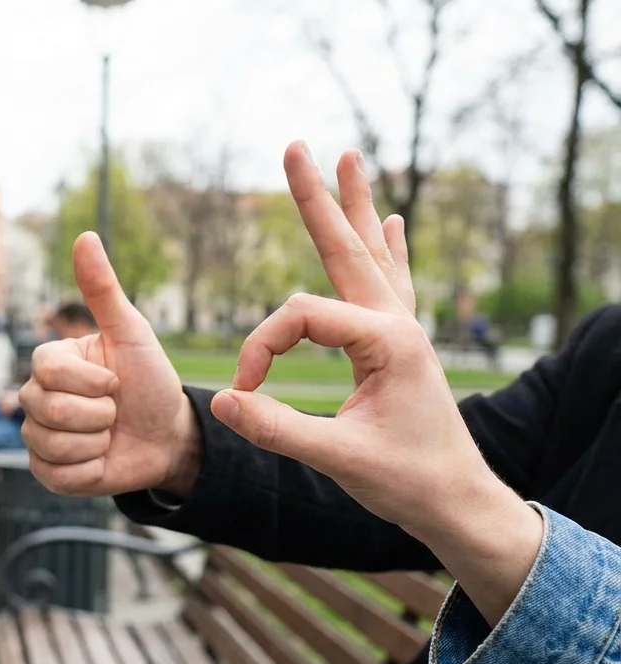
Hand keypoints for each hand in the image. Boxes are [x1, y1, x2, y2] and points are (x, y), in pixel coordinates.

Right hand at [18, 232, 198, 496]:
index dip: (90, 381)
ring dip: (95, 442)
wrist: (169, 435)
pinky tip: (101, 458)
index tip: (115, 381)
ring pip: (51, 443)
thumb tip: (85, 235)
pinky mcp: (47, 473)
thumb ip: (102, 289)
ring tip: (109, 434)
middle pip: (46, 408)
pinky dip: (89, 470)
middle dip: (98, 413)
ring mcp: (38, 436)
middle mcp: (36, 396)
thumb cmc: (150, 380)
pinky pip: (55, 475)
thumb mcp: (132, 333)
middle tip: (115, 411)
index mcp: (50, 361)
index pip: (47, 370)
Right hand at [213, 143, 536, 621]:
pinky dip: (388, 248)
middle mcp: (398, 324)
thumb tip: (221, 402)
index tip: (242, 394)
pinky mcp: (403, 344)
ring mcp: (404, 330)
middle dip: (317, 198)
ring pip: (371, 255)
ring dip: (355, 207)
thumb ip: (276, 429)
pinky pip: (392, 282)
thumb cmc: (405, 482)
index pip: (299, 317)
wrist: (458, 501)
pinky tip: (394, 221)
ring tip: (348, 157)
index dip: (259, 349)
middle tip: (296, 147)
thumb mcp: (338, 459)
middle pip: (347, 248)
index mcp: (387, 342)